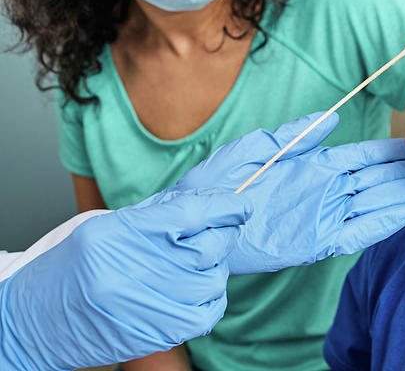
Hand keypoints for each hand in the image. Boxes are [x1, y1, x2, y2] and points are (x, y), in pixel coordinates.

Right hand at [0, 189, 250, 370]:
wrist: (34, 321)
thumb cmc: (70, 268)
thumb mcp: (106, 226)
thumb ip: (157, 213)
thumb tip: (205, 201)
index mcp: (124, 233)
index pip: (193, 213)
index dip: (225, 206)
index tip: (239, 205)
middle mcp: (137, 269)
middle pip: (210, 246)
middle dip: (223, 235)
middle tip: (219, 232)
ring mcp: (148, 305)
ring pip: (214, 279)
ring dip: (215, 268)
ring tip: (196, 264)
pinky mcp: (156, 333)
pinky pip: (209, 312)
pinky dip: (212, 298)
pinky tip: (196, 289)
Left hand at [177, 112, 404, 273]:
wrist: (193, 228)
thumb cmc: (216, 184)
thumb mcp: (254, 150)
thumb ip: (294, 135)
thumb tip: (331, 119)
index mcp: (312, 165)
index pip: (362, 155)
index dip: (391, 150)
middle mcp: (323, 190)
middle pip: (377, 179)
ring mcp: (322, 216)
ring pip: (374, 204)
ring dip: (404, 196)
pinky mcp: (314, 243)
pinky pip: (355, 234)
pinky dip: (380, 225)